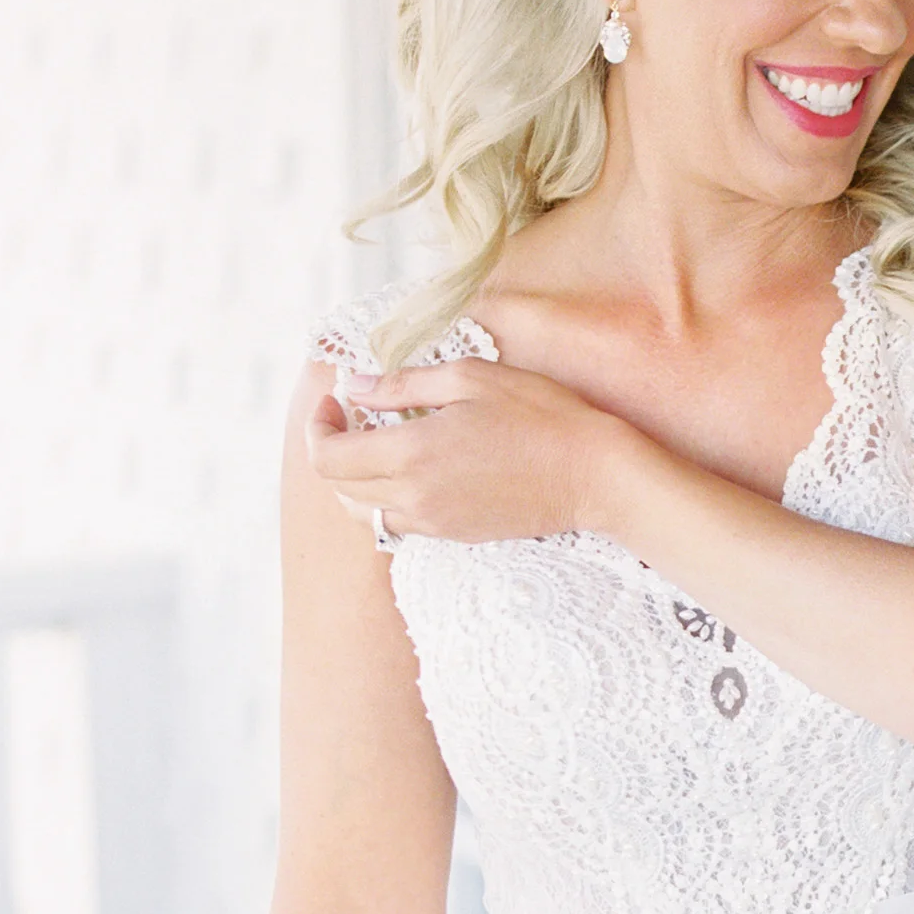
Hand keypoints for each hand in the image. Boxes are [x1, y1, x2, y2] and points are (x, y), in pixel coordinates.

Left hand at [311, 356, 625, 543]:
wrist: (594, 476)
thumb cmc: (540, 417)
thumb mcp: (470, 378)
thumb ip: (403, 385)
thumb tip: (355, 387)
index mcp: (413, 454)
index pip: (329, 456)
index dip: (319, 426)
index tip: (335, 399)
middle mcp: (415, 497)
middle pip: (339, 488)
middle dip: (331, 450)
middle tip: (350, 417)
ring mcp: (435, 523)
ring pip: (364, 513)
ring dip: (355, 481)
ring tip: (376, 446)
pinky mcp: (456, 535)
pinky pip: (398, 524)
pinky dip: (386, 499)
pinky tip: (411, 470)